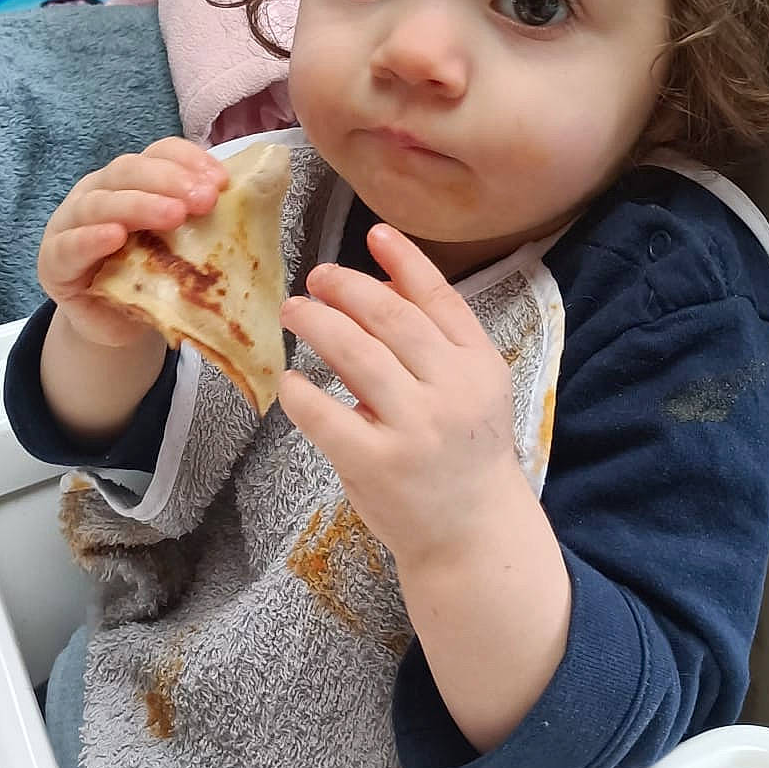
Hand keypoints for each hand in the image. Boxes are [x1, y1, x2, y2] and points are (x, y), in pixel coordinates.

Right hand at [38, 137, 226, 349]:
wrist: (117, 326)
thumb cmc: (154, 278)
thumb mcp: (186, 247)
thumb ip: (210, 224)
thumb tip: (262, 202)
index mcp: (134, 180)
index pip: (159, 152)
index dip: (189, 160)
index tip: (222, 181)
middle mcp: (100, 191)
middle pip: (130, 170)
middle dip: (170, 181)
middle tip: (205, 200)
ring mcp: (72, 223)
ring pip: (100, 202)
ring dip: (139, 204)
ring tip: (172, 216)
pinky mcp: (55, 262)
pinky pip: (70, 245)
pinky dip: (91, 238)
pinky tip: (114, 237)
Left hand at [279, 224, 522, 565]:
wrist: (473, 534)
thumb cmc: (465, 454)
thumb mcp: (472, 389)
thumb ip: (436, 340)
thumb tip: (384, 279)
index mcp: (478, 365)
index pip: (440, 298)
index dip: (405, 260)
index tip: (374, 233)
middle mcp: (451, 390)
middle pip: (390, 317)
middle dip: (345, 288)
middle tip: (313, 279)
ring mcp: (415, 428)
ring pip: (355, 354)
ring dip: (317, 323)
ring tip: (294, 312)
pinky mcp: (377, 464)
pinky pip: (324, 414)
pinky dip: (300, 391)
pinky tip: (290, 380)